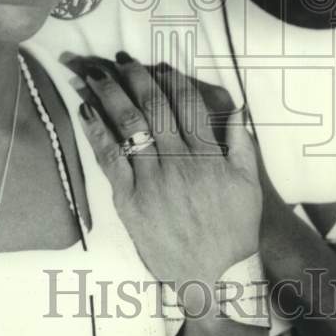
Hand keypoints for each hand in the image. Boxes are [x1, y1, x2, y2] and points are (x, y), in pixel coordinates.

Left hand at [77, 56, 261, 292]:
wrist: (215, 277)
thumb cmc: (234, 231)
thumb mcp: (248, 185)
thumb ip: (241, 144)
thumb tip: (238, 110)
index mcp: (207, 155)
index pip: (185, 103)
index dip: (169, 79)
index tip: (157, 64)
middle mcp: (178, 162)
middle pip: (152, 107)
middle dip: (133, 77)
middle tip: (119, 58)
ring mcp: (152, 181)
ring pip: (127, 126)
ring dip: (109, 95)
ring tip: (94, 74)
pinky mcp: (130, 201)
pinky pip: (110, 158)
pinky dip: (97, 131)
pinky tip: (86, 111)